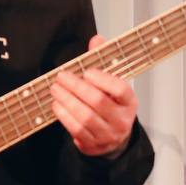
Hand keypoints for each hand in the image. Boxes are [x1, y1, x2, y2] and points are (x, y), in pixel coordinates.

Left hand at [50, 35, 137, 156]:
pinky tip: (57, 105)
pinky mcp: (94, 144)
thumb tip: (97, 39)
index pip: (121, 90)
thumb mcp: (112, 85)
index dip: (103, 80)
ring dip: (67, 101)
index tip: (87, 72)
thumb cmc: (111, 106)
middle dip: (77, 87)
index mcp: (129, 102)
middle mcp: (122, 120)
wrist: (113, 138)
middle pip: (99, 102)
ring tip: (56, 89)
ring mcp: (108, 135)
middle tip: (62, 77)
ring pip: (86, 117)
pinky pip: (77, 129)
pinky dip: (64, 116)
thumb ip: (103, 62)